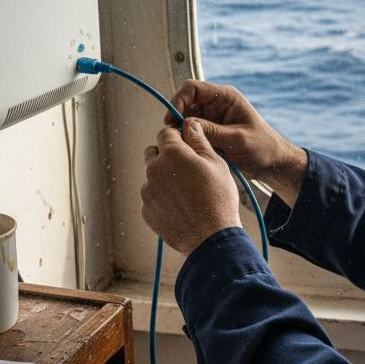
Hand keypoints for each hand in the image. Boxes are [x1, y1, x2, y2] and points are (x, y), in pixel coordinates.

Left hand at [141, 121, 242, 254]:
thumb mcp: (217, 163)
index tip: (187, 146)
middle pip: (153, 152)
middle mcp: (154, 170)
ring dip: (164, 177)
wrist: (210, 238)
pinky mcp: (146, 209)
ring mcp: (147, 191)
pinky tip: (180, 206)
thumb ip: (199, 140)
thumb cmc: (218, 200)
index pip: (165, 133)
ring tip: (186, 192)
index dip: (178, 137)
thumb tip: (190, 125)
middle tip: (187, 170)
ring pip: (152, 175)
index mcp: (172, 154)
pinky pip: (152, 195)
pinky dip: (162, 197)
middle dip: (167, 156)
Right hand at [167, 80, 307, 205]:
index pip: (193, 88)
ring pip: (185, 119)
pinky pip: (191, 133)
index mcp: (226, 97)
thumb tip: (184, 124)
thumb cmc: (263, 147)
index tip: (172, 119)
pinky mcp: (210, 133)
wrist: (273, 164)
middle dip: (177, 118)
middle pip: (185, 103)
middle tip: (174, 136)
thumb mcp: (237, 139)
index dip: (178, 100)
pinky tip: (189, 151)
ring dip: (182, 131)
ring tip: (183, 146)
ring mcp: (212, 119)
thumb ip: (212, 131)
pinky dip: (187, 140)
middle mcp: (216, 105)